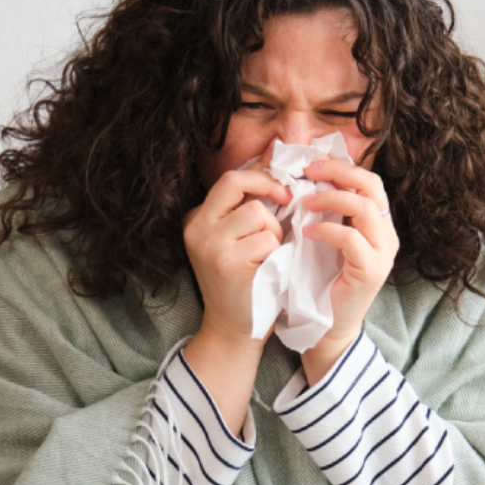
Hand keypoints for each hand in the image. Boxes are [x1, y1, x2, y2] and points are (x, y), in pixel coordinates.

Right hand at [183, 150, 290, 347]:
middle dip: (269, 190)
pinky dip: (276, 253)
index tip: (283, 192)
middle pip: (237, 183)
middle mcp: (197, 228)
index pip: (231, 178)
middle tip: (287, 203)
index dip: (262, 178)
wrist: (233, 331)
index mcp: (197, 219)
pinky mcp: (227, 263)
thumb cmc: (246, 283)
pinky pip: (267, 240)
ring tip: (269, 255)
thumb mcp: (240, 239)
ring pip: (258, 214)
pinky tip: (269, 270)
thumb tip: (278, 153)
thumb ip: (252, 204)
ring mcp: (209, 245)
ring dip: (275, 232)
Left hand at [300, 156, 398, 383]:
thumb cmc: (320, 281)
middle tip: (308, 172)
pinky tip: (306, 233)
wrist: (327, 326)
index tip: (311, 163)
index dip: (341, 166)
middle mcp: (386, 234)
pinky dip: (326, 230)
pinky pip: (351, 239)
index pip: (368, 180)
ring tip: (304, 202)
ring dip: (331, 199)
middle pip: (371, 185)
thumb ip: (324, 211)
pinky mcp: (371, 271)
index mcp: (377, 223)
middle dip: (338, 172)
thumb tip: (304, 177)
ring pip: (364, 208)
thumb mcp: (324, 238)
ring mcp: (382, 253)